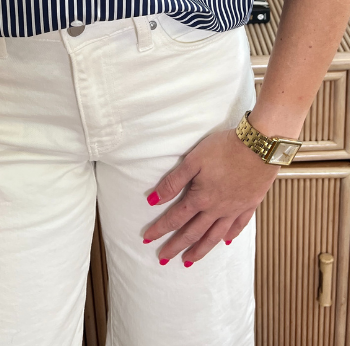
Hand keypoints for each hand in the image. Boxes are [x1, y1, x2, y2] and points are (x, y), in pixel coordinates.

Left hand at [142, 127, 278, 264]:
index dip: (160, 229)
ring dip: (200, 250)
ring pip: (214, 236)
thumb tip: (154, 200)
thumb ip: (174, 181)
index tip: (147, 238)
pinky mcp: (250, 205)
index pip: (175, 218)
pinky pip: (238, 226)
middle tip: (164, 259)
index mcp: (201, 198)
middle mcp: (217, 209)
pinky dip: (230, 236)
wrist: (260, 147)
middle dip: (176, 246)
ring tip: (189, 261)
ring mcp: (235, 209)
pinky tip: (225, 242)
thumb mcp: (193, 160)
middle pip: (193, 233)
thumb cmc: (225, 149)